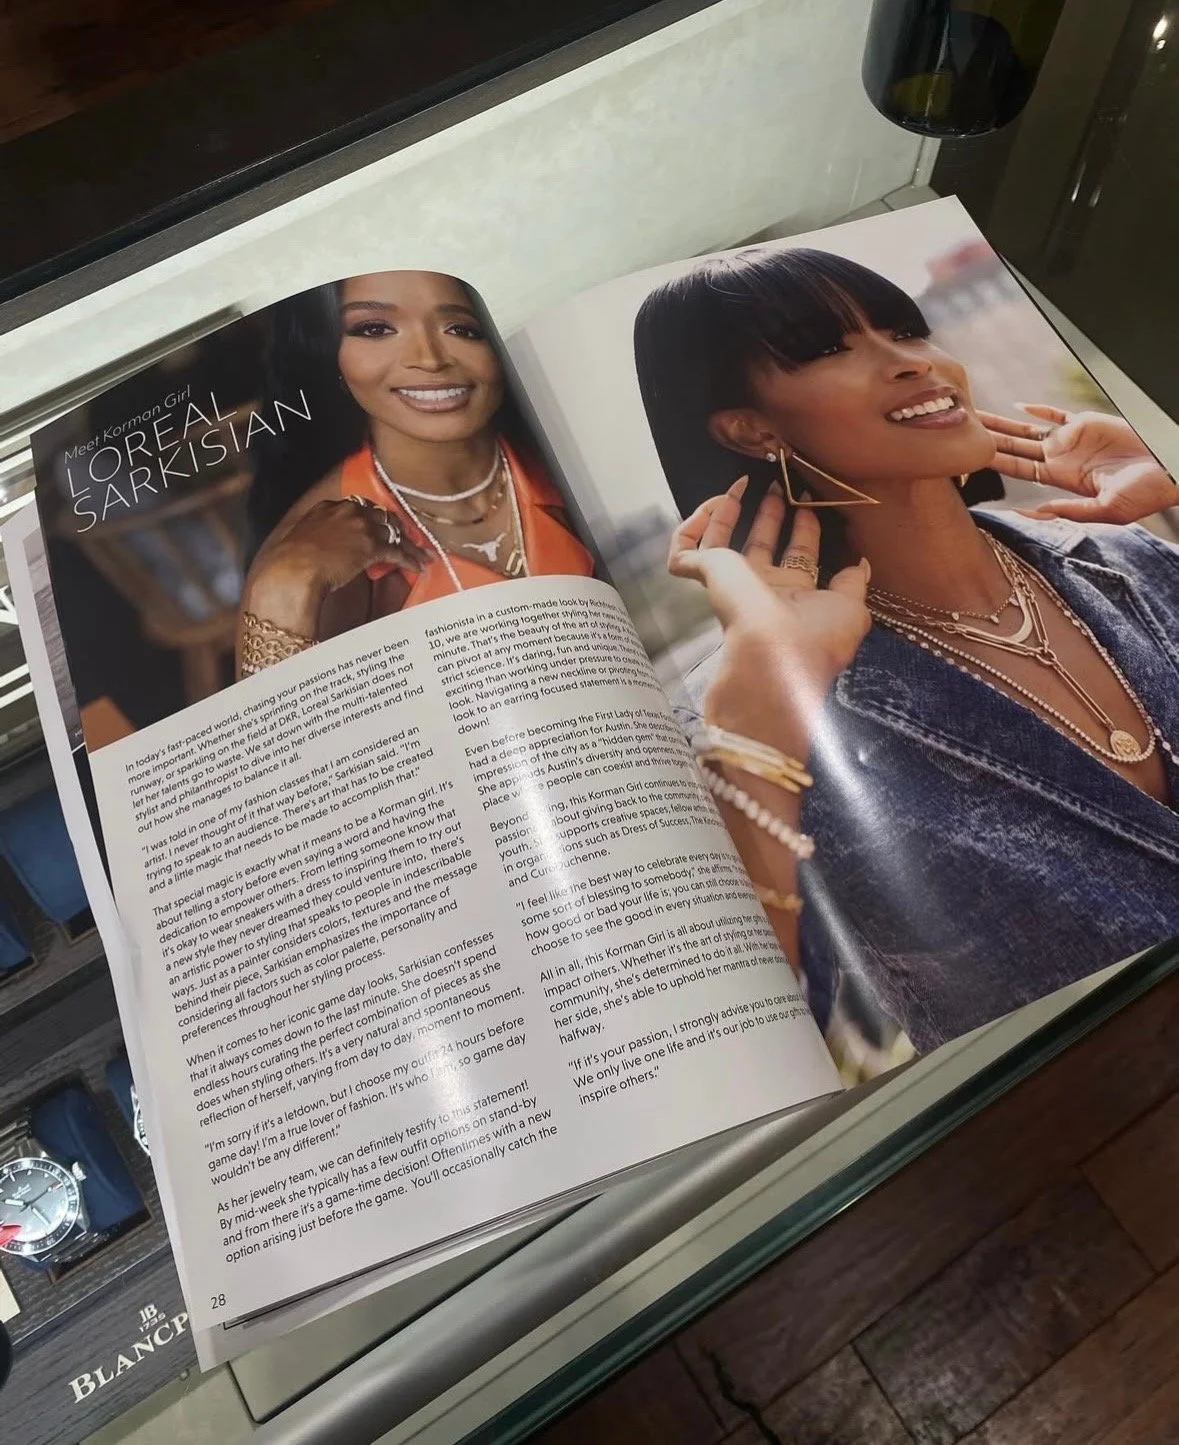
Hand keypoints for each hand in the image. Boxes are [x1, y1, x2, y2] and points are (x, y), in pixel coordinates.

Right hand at [244, 498, 429, 636]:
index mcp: (328, 507)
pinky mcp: (372, 546)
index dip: (372, 518)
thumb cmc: (289, 562)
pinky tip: (419, 567)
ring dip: (410, 545)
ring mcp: (362, 527)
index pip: (358, 507)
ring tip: (423, 554)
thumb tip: (320, 551)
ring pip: (394, 533)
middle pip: (381, 516)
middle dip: (396, 527)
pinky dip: (410, 560)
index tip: (379, 526)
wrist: (292, 570)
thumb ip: (316, 538)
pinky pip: (398, 552)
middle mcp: (348, 511)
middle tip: (407, 536)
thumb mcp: (301, 540)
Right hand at [668, 478, 870, 756]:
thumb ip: (854, 583)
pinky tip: (714, 502)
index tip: (809, 503)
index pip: (799, 555)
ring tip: (742, 485)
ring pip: (720, 542)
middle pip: (762, 544)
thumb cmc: (815, 642)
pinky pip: (684, 547)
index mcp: (796, 597)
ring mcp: (732, 583)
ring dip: (729, 512)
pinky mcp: (707, 575)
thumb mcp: (851, 610)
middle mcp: (763, 589)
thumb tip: (860, 562)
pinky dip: (693, 524)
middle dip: (771, 514)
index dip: (805, 528)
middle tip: (777, 487)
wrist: (774, 662)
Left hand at [982, 404, 1176, 523]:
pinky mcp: (1088, 424)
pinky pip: (1058, 415)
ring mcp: (1073, 441)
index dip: (993, 462)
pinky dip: (1040, 411)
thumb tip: (1029, 511)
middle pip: (1014, 448)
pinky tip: (1017, 407)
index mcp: (1060, 481)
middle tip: (958, 429)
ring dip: (1003, 424)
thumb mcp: (1106, 510)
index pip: (1017, 470)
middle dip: (987, 439)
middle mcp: (1061, 460)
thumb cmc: (1146, 494)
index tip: (965, 456)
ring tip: (975, 415)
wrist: (1170, 469)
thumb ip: (1068, 510)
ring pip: (1028, 430)